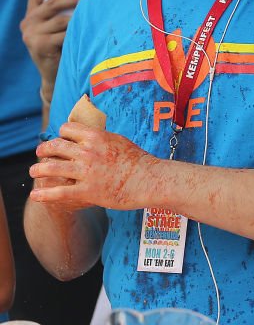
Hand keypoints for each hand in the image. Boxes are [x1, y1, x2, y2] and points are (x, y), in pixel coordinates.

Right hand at [20, 0, 79, 93]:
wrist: (53, 77)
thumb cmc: (61, 50)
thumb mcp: (56, 30)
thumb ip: (60, 15)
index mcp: (31, 16)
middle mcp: (28, 23)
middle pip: (52, 3)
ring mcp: (32, 34)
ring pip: (61, 20)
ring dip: (79, 19)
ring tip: (94, 17)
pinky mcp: (40, 45)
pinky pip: (64, 34)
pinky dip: (77, 33)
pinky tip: (88, 34)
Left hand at [30, 123, 157, 211]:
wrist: (149, 179)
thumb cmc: (138, 160)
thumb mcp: (119, 140)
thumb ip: (101, 138)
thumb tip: (90, 135)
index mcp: (96, 137)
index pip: (68, 129)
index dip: (61, 133)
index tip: (60, 139)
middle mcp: (88, 152)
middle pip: (55, 146)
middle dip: (44, 149)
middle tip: (40, 153)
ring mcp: (86, 172)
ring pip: (52, 168)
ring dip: (38, 169)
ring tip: (34, 171)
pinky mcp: (87, 191)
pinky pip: (59, 192)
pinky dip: (44, 194)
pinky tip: (35, 195)